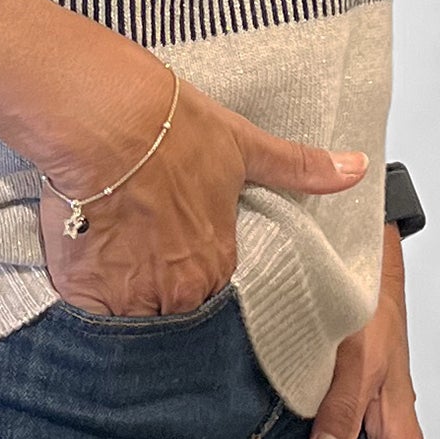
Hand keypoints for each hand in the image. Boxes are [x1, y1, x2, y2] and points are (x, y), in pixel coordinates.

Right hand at [37, 69, 368, 317]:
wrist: (104, 117)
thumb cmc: (170, 126)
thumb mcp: (243, 145)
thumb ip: (298, 168)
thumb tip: (357, 168)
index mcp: (215, 262)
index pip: (212, 293)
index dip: (194, 273)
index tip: (178, 253)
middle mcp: (176, 290)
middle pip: (171, 312)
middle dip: (159, 295)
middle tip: (143, 258)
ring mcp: (128, 296)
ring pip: (130, 320)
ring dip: (123, 301)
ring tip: (113, 263)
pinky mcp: (83, 289)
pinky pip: (87, 315)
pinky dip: (85, 297)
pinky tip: (84, 265)